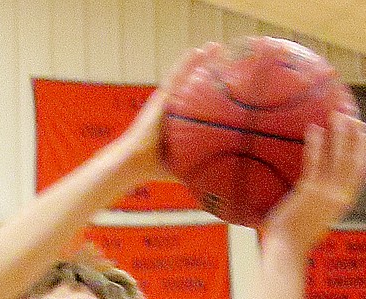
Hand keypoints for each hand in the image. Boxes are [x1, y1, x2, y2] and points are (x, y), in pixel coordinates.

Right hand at [120, 45, 224, 184]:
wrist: (136, 162)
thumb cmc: (156, 168)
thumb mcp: (187, 166)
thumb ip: (201, 168)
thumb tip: (222, 184)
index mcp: (179, 122)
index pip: (199, 105)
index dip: (212, 94)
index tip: (228, 85)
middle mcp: (173, 108)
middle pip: (195, 85)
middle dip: (209, 72)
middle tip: (227, 60)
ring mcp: (166, 100)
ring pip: (187, 75)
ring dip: (200, 60)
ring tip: (216, 47)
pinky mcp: (161, 97)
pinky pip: (177, 75)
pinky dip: (188, 62)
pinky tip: (199, 50)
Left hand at [263, 113, 365, 256]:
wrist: (287, 250)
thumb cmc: (296, 236)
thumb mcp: (317, 217)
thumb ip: (322, 201)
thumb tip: (316, 186)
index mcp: (343, 203)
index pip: (360, 171)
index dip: (365, 150)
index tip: (365, 133)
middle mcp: (339, 197)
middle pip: (353, 159)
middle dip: (355, 135)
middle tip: (352, 115)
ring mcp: (325, 194)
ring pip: (339, 157)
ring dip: (340, 133)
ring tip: (337, 114)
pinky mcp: (309, 192)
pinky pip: (315, 162)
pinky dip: (317, 144)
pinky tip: (315, 129)